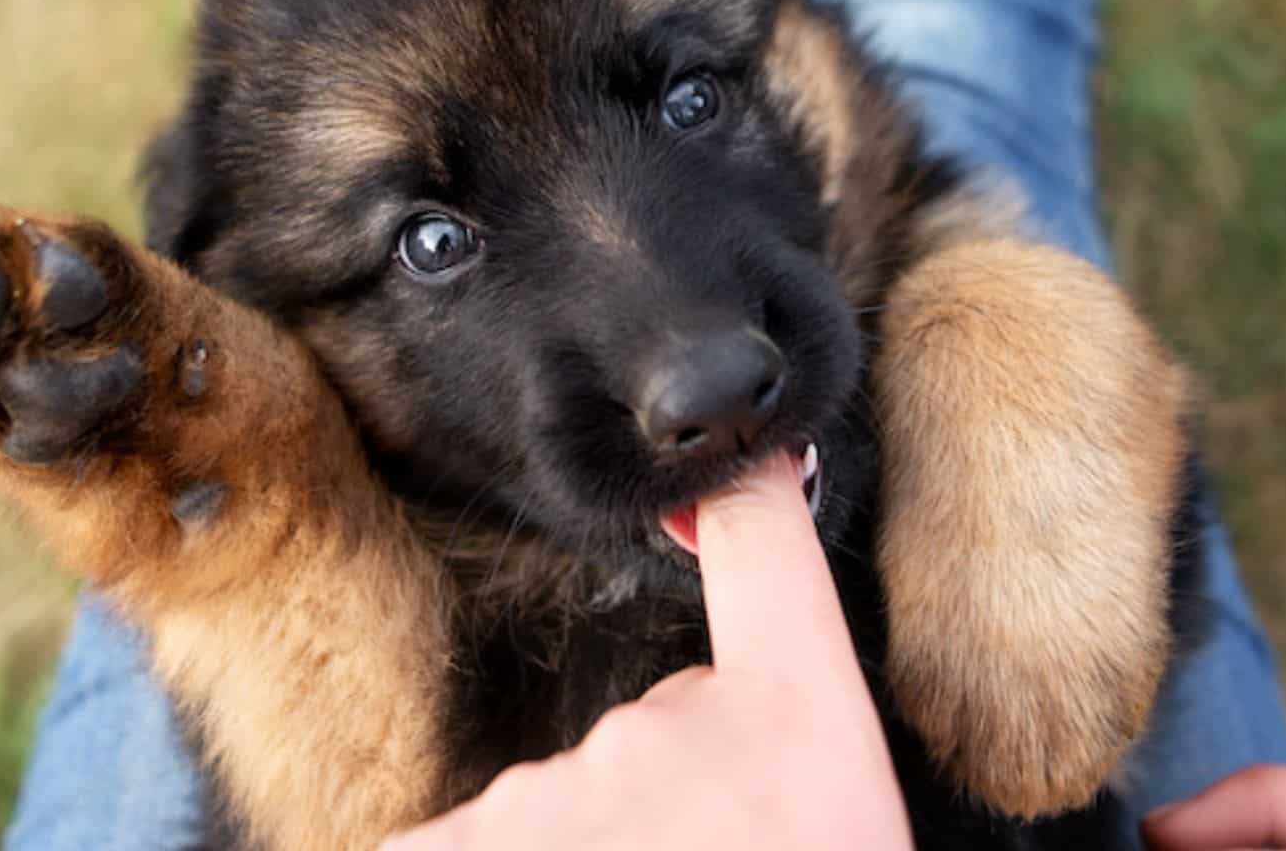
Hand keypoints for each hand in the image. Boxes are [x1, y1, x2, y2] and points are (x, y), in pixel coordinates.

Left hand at [382, 450, 912, 849]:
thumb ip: (765, 767)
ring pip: (554, 811)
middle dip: (652, 821)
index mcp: (802, 724)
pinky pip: (458, 846)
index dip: (744, 502)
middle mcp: (678, 730)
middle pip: (644, 743)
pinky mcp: (466, 841)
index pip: (771, 561)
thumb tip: (722, 738)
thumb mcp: (826, 819)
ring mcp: (564, 789)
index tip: (725, 471)